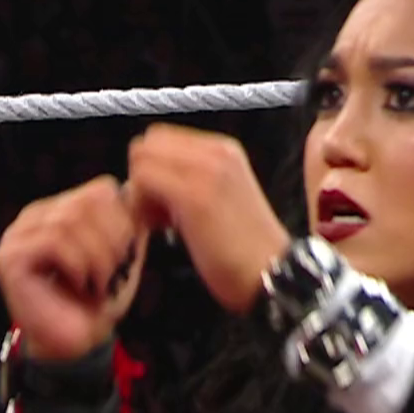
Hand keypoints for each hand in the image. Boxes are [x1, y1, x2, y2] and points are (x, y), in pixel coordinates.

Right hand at [0, 175, 148, 360]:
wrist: (76, 343)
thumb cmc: (98, 301)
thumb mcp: (123, 255)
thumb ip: (129, 222)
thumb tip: (138, 192)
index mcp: (60, 208)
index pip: (102, 190)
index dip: (124, 222)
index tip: (125, 256)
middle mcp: (35, 216)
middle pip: (87, 202)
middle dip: (113, 240)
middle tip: (113, 272)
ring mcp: (17, 235)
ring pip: (70, 221)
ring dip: (97, 258)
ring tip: (98, 282)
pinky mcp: (9, 259)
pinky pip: (54, 242)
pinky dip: (78, 266)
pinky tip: (80, 285)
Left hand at [124, 124, 290, 313]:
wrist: (273, 274)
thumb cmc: (244, 250)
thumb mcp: (221, 198)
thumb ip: (191, 179)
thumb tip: (147, 181)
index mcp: (224, 150)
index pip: (162, 138)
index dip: (153, 169)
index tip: (163, 203)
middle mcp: (217, 151)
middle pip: (148, 143)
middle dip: (142, 175)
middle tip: (156, 212)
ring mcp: (206, 170)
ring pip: (142, 158)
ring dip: (140, 191)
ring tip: (160, 222)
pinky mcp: (195, 195)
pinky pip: (143, 179)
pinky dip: (141, 205)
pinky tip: (161, 229)